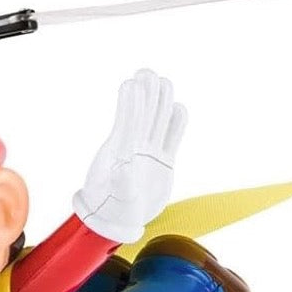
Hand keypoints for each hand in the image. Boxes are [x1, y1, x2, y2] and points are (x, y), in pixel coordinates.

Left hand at [72, 70, 186, 242]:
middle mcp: (137, 149)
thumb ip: (122, 183)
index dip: (130, 105)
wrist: (120, 220)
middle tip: (146, 72)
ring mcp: (150, 154)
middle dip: (146, 95)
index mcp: (122, 154)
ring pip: (158, 122)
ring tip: (161, 80)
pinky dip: (176, 125)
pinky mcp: (163, 162)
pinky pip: (171, 138)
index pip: (128, 124)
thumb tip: (123, 167)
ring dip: (160, 102)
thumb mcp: (116, 198)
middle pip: (145, 116)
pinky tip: (178, 108)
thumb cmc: (113, 209)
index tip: (131, 84)